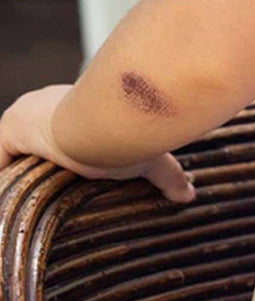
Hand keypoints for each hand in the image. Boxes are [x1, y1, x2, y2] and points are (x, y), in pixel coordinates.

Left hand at [0, 84, 195, 203]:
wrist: (113, 124)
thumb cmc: (132, 134)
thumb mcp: (151, 160)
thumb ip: (168, 176)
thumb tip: (189, 194)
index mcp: (81, 110)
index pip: (64, 134)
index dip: (68, 153)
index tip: (75, 176)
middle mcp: (51, 105)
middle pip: (37, 141)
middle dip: (43, 162)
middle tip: (56, 187)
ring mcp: (29, 115)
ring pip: (18, 148)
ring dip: (23, 169)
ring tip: (34, 193)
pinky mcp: (13, 126)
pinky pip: (1, 156)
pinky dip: (5, 175)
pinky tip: (14, 191)